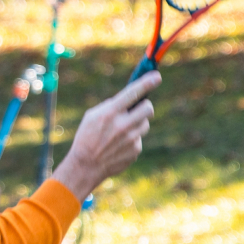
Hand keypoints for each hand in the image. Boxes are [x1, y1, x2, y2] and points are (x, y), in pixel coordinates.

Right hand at [52, 71, 159, 201]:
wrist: (86, 166)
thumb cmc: (87, 137)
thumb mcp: (92, 116)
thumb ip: (111, 106)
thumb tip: (130, 98)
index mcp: (110, 112)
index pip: (133, 93)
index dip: (147, 83)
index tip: (157, 77)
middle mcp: (123, 125)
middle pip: (148, 108)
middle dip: (145, 106)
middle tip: (139, 108)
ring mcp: (131, 139)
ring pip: (145, 124)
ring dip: (137, 124)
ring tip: (121, 131)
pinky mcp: (135, 151)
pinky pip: (139, 139)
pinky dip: (132, 139)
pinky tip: (118, 146)